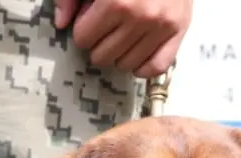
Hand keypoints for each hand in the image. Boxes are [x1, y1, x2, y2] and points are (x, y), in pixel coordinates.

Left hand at [55, 0, 192, 78]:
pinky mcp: (179, 31)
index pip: (83, 38)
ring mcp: (161, 26)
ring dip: (119, 54)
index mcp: (116, 1)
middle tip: (107, 26)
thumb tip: (61, 22)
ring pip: (126, 65)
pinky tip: (137, 53)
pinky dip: (142, 66)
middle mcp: (140, 16)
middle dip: (99, 43)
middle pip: (102, 56)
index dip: (83, 27)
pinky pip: (155, 68)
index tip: (91, 16)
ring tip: (123, 34)